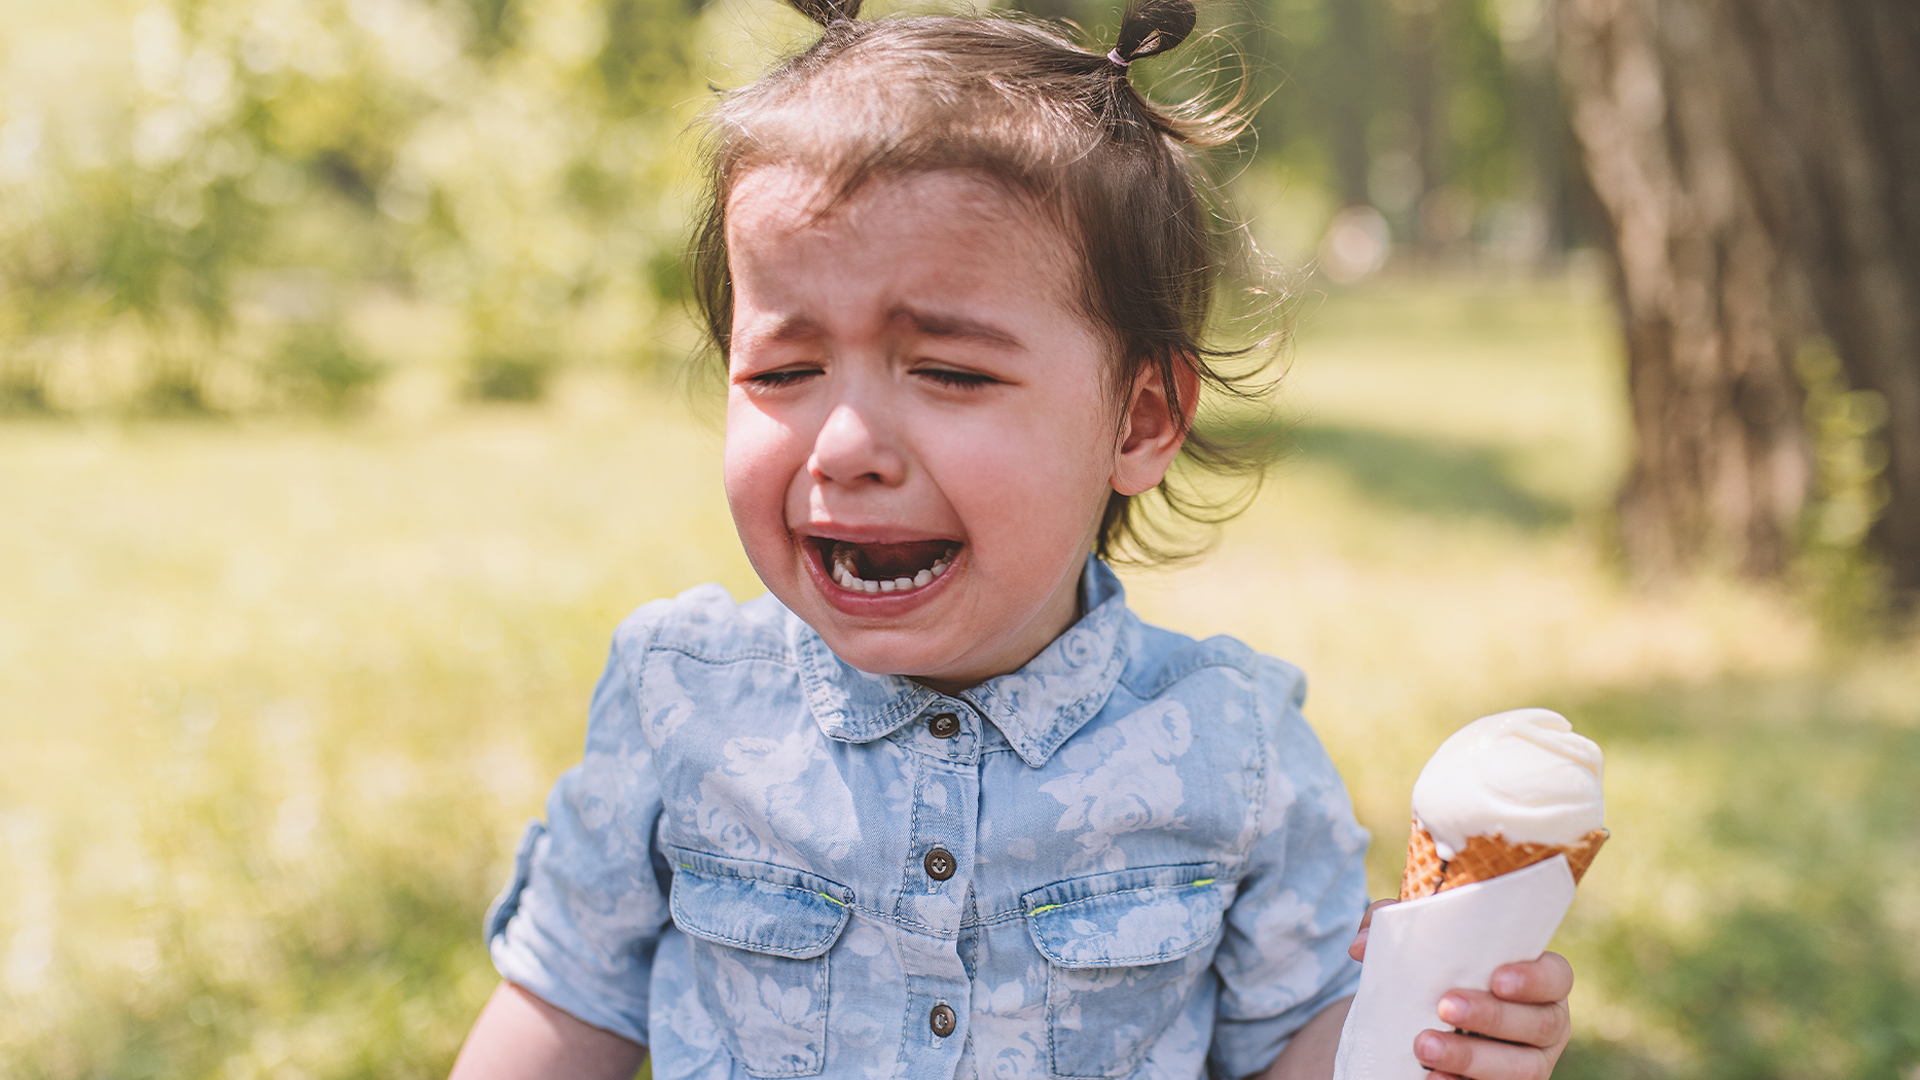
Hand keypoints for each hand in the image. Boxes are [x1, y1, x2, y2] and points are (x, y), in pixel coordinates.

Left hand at [1346, 900, 1573, 1079]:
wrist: (1424, 1023)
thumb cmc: (1437, 972)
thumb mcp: (1423, 944)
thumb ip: (1393, 928)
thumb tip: (1360, 946)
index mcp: (1537, 980)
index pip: (1557, 976)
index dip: (1534, 978)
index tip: (1496, 978)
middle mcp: (1544, 1024)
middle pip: (1539, 1024)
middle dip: (1492, 1017)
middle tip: (1444, 1007)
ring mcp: (1530, 1063)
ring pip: (1521, 1068)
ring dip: (1472, 1058)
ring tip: (1424, 1048)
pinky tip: (1431, 1079)